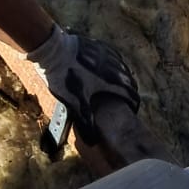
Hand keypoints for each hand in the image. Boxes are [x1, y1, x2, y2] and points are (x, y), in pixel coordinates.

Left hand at [27, 25, 139, 143]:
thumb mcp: (75, 102)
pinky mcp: (101, 47)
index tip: (134, 110)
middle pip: (130, 80)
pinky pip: (115, 57)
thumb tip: (92, 141)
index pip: (131, 94)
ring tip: (123, 85)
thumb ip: (86, 120)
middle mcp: (115, 67)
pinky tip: (113, 67)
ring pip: (123, 68)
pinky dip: (117, 65)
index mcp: (112, 81)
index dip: (134, 103)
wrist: (54, 51)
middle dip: (131, 91)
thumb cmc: (66, 79)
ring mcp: (109, 55)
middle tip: (129, 99)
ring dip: (125, 78)